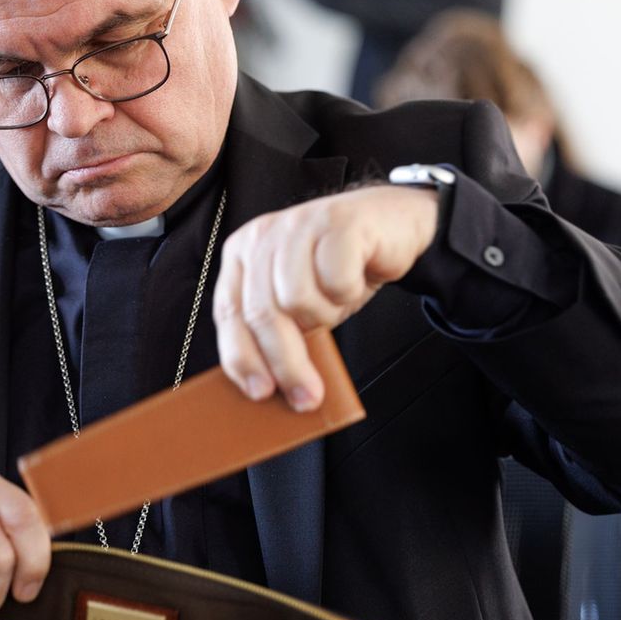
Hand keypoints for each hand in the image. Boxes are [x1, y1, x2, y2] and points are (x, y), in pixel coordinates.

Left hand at [213, 185, 438, 410]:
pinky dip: (349, 291)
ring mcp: (298, 226)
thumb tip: (273, 389)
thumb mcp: (302, 304)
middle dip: (286, 363)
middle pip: (262, 314)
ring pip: (297, 300)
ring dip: (325, 314)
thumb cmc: (340, 269)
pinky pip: (336, 280)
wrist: (392, 225)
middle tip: (308, 396)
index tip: (259, 393)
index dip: (242, 357)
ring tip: (338, 302)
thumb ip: (280, 333)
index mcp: (243, 255)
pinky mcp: (336, 223)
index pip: (229, 314)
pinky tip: (355, 277)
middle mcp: (263, 237)